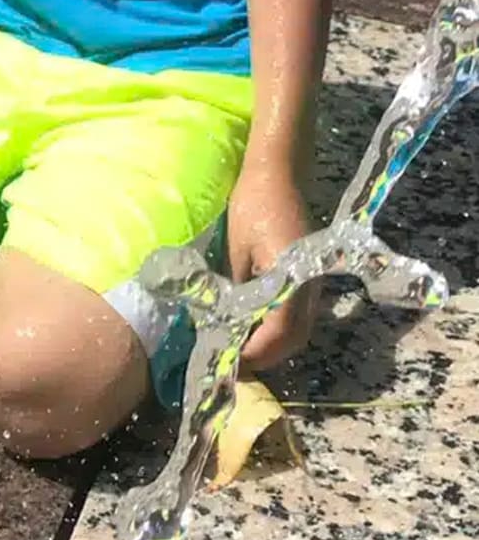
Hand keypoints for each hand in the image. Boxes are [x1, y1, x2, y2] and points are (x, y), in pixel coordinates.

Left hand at [227, 164, 317, 371]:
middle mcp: (310, 288)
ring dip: (274, 346)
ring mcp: (314, 285)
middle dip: (266, 356)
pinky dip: (279, 330)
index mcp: (292, 278)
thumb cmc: (252, 205)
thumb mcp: (236, 248)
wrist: (278, 175)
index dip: (257, 352)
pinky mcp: (309, 280)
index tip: (233, 362)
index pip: (280, 330)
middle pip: (294, 339)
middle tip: (234, 363)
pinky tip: (254, 327)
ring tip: (240, 349)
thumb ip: (236, 288)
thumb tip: (225, 322)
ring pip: (299, 330)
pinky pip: (298, 316)